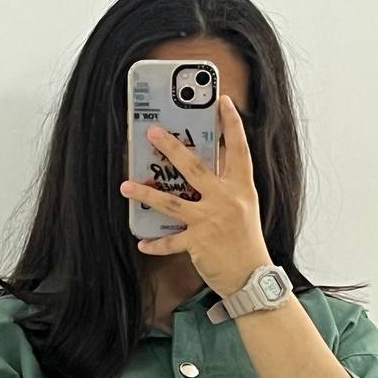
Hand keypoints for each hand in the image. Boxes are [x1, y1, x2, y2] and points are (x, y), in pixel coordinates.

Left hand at [118, 93, 271, 296]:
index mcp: (241, 188)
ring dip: (145, 193)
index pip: (238, 149)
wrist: (252, 276)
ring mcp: (210, 220)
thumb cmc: (246, 241)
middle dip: (170, 147)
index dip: (232, 124)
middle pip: (193, 167)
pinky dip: (155, 243)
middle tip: (151, 132)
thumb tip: (206, 166)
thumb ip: (227, 186)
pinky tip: (141, 242)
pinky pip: (170, 241)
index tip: (223, 101)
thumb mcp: (244, 207)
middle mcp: (226, 199)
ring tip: (125, 185)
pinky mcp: (198, 242)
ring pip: (171, 202)